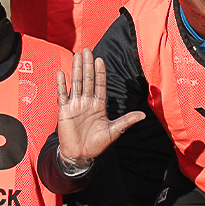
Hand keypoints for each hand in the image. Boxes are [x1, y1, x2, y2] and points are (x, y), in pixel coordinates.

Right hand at [55, 48, 145, 163]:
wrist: (81, 155)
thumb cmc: (97, 143)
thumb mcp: (114, 131)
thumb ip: (126, 121)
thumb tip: (143, 115)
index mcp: (99, 105)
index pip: (100, 85)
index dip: (100, 73)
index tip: (100, 60)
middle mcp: (87, 102)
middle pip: (87, 80)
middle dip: (88, 65)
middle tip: (87, 50)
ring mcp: (76, 105)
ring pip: (76, 83)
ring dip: (76, 69)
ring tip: (77, 56)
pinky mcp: (65, 110)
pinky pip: (62, 95)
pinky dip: (62, 84)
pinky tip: (62, 73)